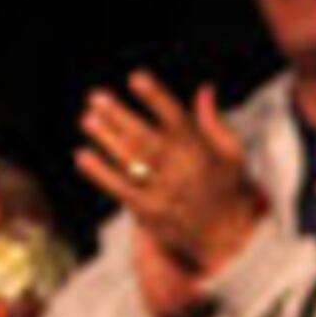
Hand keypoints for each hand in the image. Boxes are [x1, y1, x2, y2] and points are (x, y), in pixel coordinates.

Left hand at [79, 71, 269, 289]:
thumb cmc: (229, 191)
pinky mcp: (150, 212)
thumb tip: (204, 89)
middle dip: (120, 116)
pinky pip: (121, 189)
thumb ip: (214, 122)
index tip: (135, 77)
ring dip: (107, 139)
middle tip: (96, 98)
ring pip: (131, 160)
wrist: (229, 239)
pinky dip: (100, 173)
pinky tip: (83, 156)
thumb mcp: (232, 154)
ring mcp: (165, 191)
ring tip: (88, 120)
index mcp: (201, 151)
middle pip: (146, 138)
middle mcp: (182, 169)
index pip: (176, 118)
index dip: (155, 97)